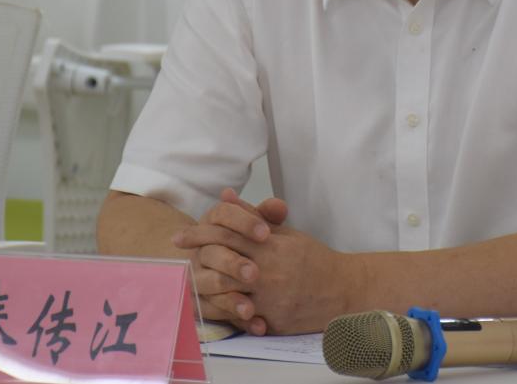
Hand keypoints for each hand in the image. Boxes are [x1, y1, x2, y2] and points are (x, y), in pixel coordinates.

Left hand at [173, 190, 360, 334]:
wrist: (341, 289)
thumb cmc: (312, 258)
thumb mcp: (285, 233)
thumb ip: (253, 216)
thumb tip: (227, 196)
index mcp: (269, 245)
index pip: (227, 233)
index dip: (200, 232)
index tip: (181, 236)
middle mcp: (266, 270)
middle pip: (221, 259)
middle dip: (196, 256)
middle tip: (175, 255)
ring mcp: (268, 297)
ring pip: (226, 291)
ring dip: (205, 286)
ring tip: (188, 281)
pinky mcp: (272, 320)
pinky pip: (242, 318)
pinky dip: (225, 311)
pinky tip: (211, 306)